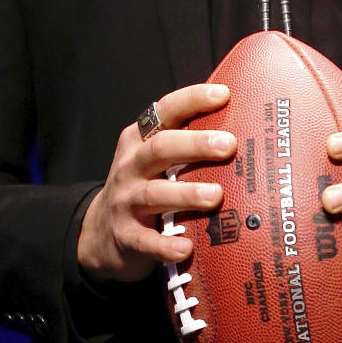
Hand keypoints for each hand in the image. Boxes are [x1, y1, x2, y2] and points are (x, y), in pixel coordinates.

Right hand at [77, 82, 235, 281]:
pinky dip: (166, 245)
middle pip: (160, 149)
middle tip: (228, 145)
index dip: (192, 100)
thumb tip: (241, 124)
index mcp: (140, 140)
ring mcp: (126, 201)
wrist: (100, 232)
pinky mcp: (126, 237)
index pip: (165, 111)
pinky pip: (146, 241)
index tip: (223, 95)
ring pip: (154, 194)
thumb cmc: (143, 185)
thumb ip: (184, 142)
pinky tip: (187, 247)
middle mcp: (130, 166)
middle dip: (195, 144)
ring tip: (216, 195)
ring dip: (186, 194)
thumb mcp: (154, 158)